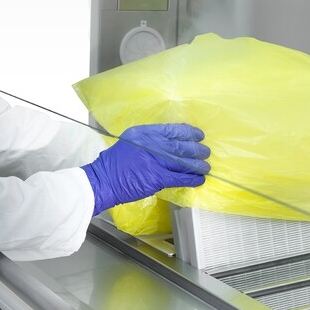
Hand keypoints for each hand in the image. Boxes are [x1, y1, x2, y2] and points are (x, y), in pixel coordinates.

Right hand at [81, 123, 210, 215]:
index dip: (188, 132)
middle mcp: (150, 144)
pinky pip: (180, 178)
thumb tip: (169, 145)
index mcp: (143, 133)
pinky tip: (199, 180)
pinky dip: (192, 179)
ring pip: (183, 162)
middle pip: (180, 145)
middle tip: (205, 152)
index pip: (171, 129)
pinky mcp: (156, 178)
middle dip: (196, 149)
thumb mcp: (130, 142)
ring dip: (197, 165)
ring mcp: (154, 161)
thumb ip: (148, 141)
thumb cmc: (114, 164)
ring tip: (205, 167)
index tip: (197, 134)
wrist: (103, 180)